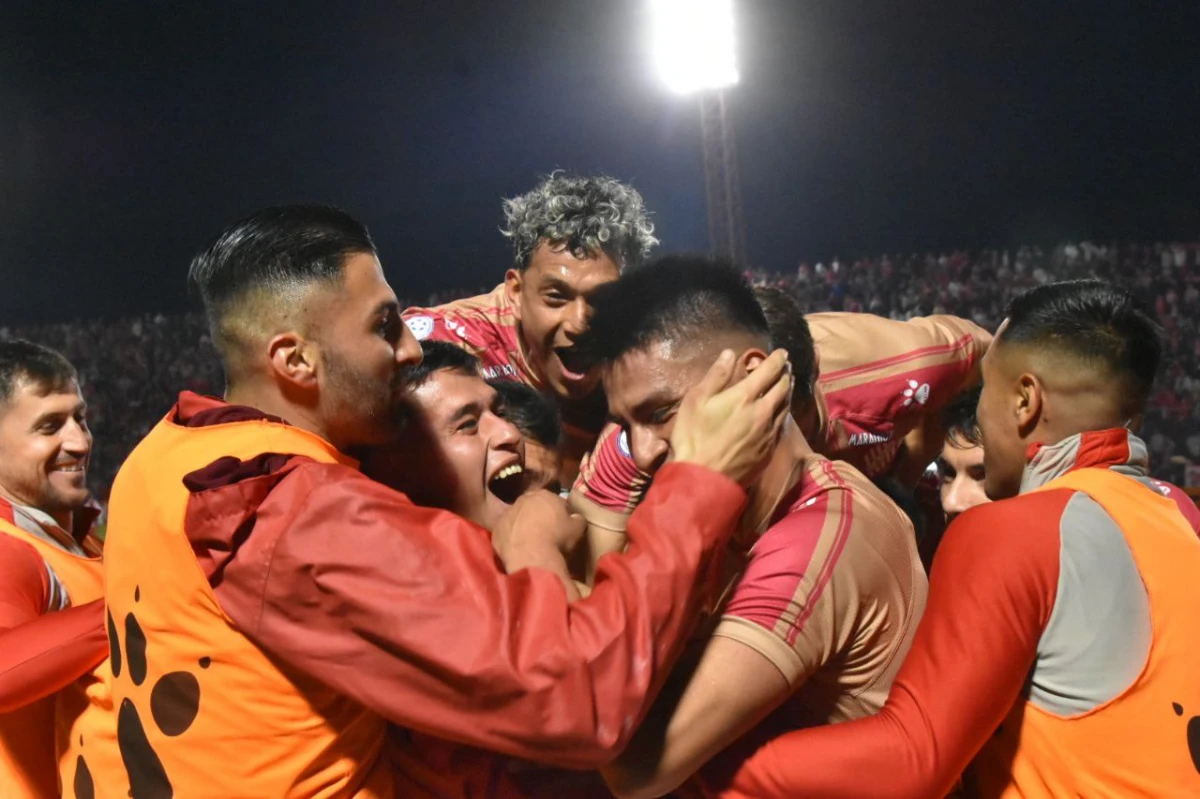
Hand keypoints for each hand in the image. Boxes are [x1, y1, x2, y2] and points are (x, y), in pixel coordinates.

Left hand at [492, 489, 586, 563]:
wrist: (530, 555)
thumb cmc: (556, 538)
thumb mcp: (577, 528)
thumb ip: (578, 519)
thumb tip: (576, 518)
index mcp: (544, 495)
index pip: (556, 501)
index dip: (561, 514)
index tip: (564, 526)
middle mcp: (523, 499)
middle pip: (535, 507)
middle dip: (541, 517)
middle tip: (548, 534)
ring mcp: (507, 513)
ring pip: (519, 519)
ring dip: (525, 527)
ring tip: (532, 543)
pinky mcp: (496, 529)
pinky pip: (507, 532)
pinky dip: (513, 537)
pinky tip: (520, 548)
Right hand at [670, 349, 792, 486]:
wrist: (704, 478)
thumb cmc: (694, 437)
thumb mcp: (696, 400)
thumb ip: (716, 376)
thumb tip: (730, 354)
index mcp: (745, 396)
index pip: (769, 371)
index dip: (777, 359)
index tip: (782, 352)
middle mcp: (763, 411)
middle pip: (782, 388)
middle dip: (786, 374)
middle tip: (786, 367)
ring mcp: (768, 432)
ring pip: (786, 406)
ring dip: (788, 392)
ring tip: (787, 384)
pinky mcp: (769, 450)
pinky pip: (782, 425)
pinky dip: (784, 412)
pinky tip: (781, 412)